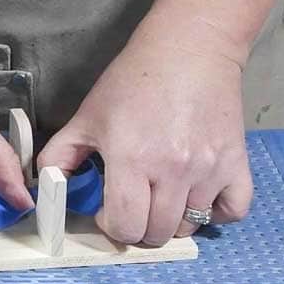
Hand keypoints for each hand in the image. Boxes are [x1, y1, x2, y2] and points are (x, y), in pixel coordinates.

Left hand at [39, 33, 252, 245]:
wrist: (186, 51)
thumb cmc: (132, 81)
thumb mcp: (85, 117)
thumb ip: (59, 156)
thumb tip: (47, 187)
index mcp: (132, 158)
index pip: (125, 225)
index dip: (111, 226)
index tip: (107, 211)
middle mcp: (174, 169)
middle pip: (157, 233)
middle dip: (137, 228)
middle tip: (131, 207)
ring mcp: (209, 169)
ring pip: (190, 225)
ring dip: (171, 221)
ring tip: (159, 198)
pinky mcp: (236, 163)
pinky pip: (233, 211)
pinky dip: (215, 213)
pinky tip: (195, 198)